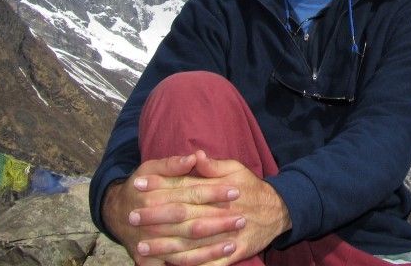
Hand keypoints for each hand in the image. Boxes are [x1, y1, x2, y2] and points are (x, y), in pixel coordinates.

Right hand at [101, 153, 245, 264]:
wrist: (116, 214)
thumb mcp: (150, 168)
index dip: (215, 192)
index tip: (236, 190)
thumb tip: (194, 156)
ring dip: (213, 242)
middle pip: (192, 220)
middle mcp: (154, 220)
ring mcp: (153, 242)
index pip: (191, 193)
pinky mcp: (152, 260)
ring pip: (188, 244)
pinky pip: (181, 261)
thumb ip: (172, 164)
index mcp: (155, 196)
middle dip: (219, 219)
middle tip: (242, 217)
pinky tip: (222, 253)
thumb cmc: (139, 187)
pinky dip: (203, 259)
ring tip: (236, 236)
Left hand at [133, 150, 291, 264]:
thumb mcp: (236, 169)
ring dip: (165, 246)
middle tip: (132, 217)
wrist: (279, 210)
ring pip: (192, 242)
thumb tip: (194, 155)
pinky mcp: (234, 253)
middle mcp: (220, 211)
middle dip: (156, 217)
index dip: (160, 185)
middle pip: (183, 215)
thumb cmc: (252, 187)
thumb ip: (213, 166)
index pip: (184, 185)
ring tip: (142, 247)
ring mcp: (227, 234)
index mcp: (219, 188)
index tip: (138, 184)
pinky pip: (209, 262)